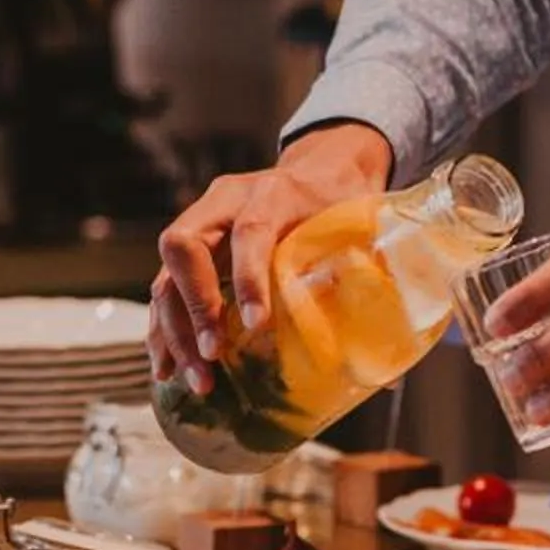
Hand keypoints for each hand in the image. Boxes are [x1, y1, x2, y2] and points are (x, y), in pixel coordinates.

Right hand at [150, 123, 393, 394]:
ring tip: (197, 380)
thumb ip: (370, 286)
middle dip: (194, 307)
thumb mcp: (360, 227)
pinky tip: (167, 370)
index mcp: (273, 193)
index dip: (248, 278)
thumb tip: (386, 375)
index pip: (250, 231)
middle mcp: (223, 204)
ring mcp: (200, 225)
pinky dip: (163, 332)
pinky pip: (163, 290)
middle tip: (212, 355)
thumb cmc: (341, 203)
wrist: (320, 169)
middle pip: (184, 246)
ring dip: (174, 332)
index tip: (256, 325)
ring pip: (165, 274)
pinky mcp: (189, 252)